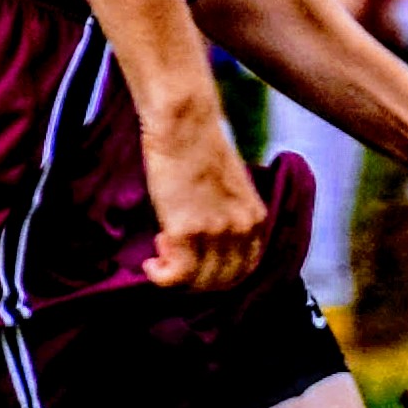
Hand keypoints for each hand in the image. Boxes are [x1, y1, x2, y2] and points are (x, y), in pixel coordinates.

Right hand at [139, 100, 270, 293]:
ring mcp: (216, 232)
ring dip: (178, 276)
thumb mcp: (230, 186)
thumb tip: (210, 239)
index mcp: (256, 217)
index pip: (246, 268)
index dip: (220, 274)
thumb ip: (228, 214)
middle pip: (224, 280)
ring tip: (161, 253)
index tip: (199, 263)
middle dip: (198, 280)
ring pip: (201, 282)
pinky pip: (177, 275)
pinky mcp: (187, 231)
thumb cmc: (201, 147)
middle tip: (175, 260)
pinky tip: (151, 265)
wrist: (184, 125)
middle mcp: (241, 228)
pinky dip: (162, 277)